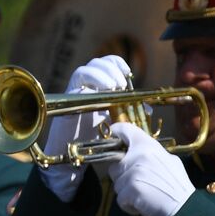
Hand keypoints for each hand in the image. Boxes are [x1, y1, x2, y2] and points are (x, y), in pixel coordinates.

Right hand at [39, 55, 132, 200]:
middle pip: (96, 63)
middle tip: (121, 84)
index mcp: (97, 87)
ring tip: (113, 87)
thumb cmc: (92, 137)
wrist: (72, 152)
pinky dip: (92, 82)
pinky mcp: (68, 99)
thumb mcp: (115, 122)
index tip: (129, 73)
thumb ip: (129, 114)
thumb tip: (147, 108)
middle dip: (111, 69)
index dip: (117, 64)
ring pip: (85, 69)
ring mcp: (74, 91)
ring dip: (102, 74)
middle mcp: (85, 86)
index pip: (106, 64)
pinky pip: (77, 82)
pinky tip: (103, 92)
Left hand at [108, 123, 194, 215]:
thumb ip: (150, 154)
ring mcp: (133, 172)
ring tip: (144, 194)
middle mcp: (138, 155)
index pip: (126, 130)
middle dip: (123, 177)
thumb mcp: (168, 161)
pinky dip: (128, 205)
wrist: (184, 206)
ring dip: (126, 192)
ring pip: (116, 183)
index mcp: (148, 146)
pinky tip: (143, 204)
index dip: (117, 132)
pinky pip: (120, 198)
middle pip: (114, 165)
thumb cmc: (176, 185)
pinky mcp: (129, 188)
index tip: (113, 134)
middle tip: (140, 183)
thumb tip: (135, 152)